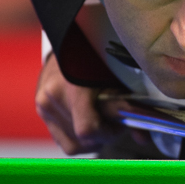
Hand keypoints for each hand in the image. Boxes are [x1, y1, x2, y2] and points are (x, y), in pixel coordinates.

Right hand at [35, 53, 158, 155]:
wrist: (70, 40)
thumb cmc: (99, 56)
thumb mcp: (118, 77)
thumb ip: (130, 108)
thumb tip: (143, 138)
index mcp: (73, 87)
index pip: (87, 129)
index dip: (108, 133)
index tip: (119, 124)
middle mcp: (53, 96)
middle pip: (83, 139)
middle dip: (104, 135)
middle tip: (114, 120)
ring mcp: (44, 104)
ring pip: (74, 144)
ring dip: (92, 138)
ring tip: (101, 118)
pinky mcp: (41, 109)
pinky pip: (63, 140)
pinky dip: (79, 137)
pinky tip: (89, 121)